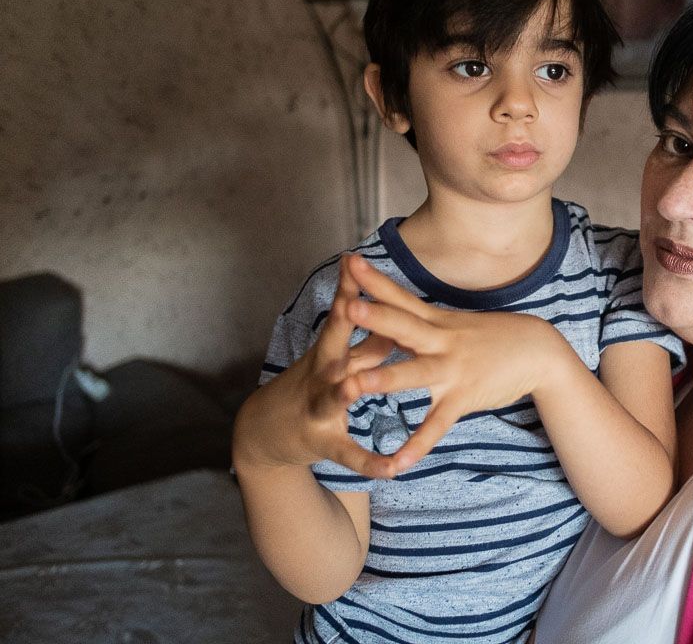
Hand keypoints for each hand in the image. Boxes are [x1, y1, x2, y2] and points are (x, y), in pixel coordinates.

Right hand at [233, 255, 408, 478]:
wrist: (262, 432)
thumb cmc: (308, 386)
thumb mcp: (334, 361)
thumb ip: (367, 341)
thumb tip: (393, 312)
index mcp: (329, 352)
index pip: (342, 314)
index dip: (349, 288)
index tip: (354, 260)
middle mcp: (321, 375)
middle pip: (334, 345)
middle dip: (344, 324)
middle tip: (352, 302)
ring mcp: (318, 408)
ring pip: (333, 397)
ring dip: (344, 391)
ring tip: (356, 386)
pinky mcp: (323, 442)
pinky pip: (350, 453)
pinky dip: (370, 462)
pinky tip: (392, 469)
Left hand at [344, 253, 573, 470]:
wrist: (539, 352)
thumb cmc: (497, 336)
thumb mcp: (457, 324)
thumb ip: (425, 323)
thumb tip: (397, 315)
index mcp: (437, 321)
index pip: (401, 297)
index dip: (375, 281)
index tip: (349, 262)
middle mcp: (442, 341)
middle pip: (403, 326)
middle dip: (375, 317)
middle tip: (346, 307)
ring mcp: (452, 370)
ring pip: (415, 374)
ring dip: (386, 379)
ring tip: (356, 385)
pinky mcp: (463, 398)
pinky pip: (436, 424)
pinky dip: (417, 445)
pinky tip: (397, 464)